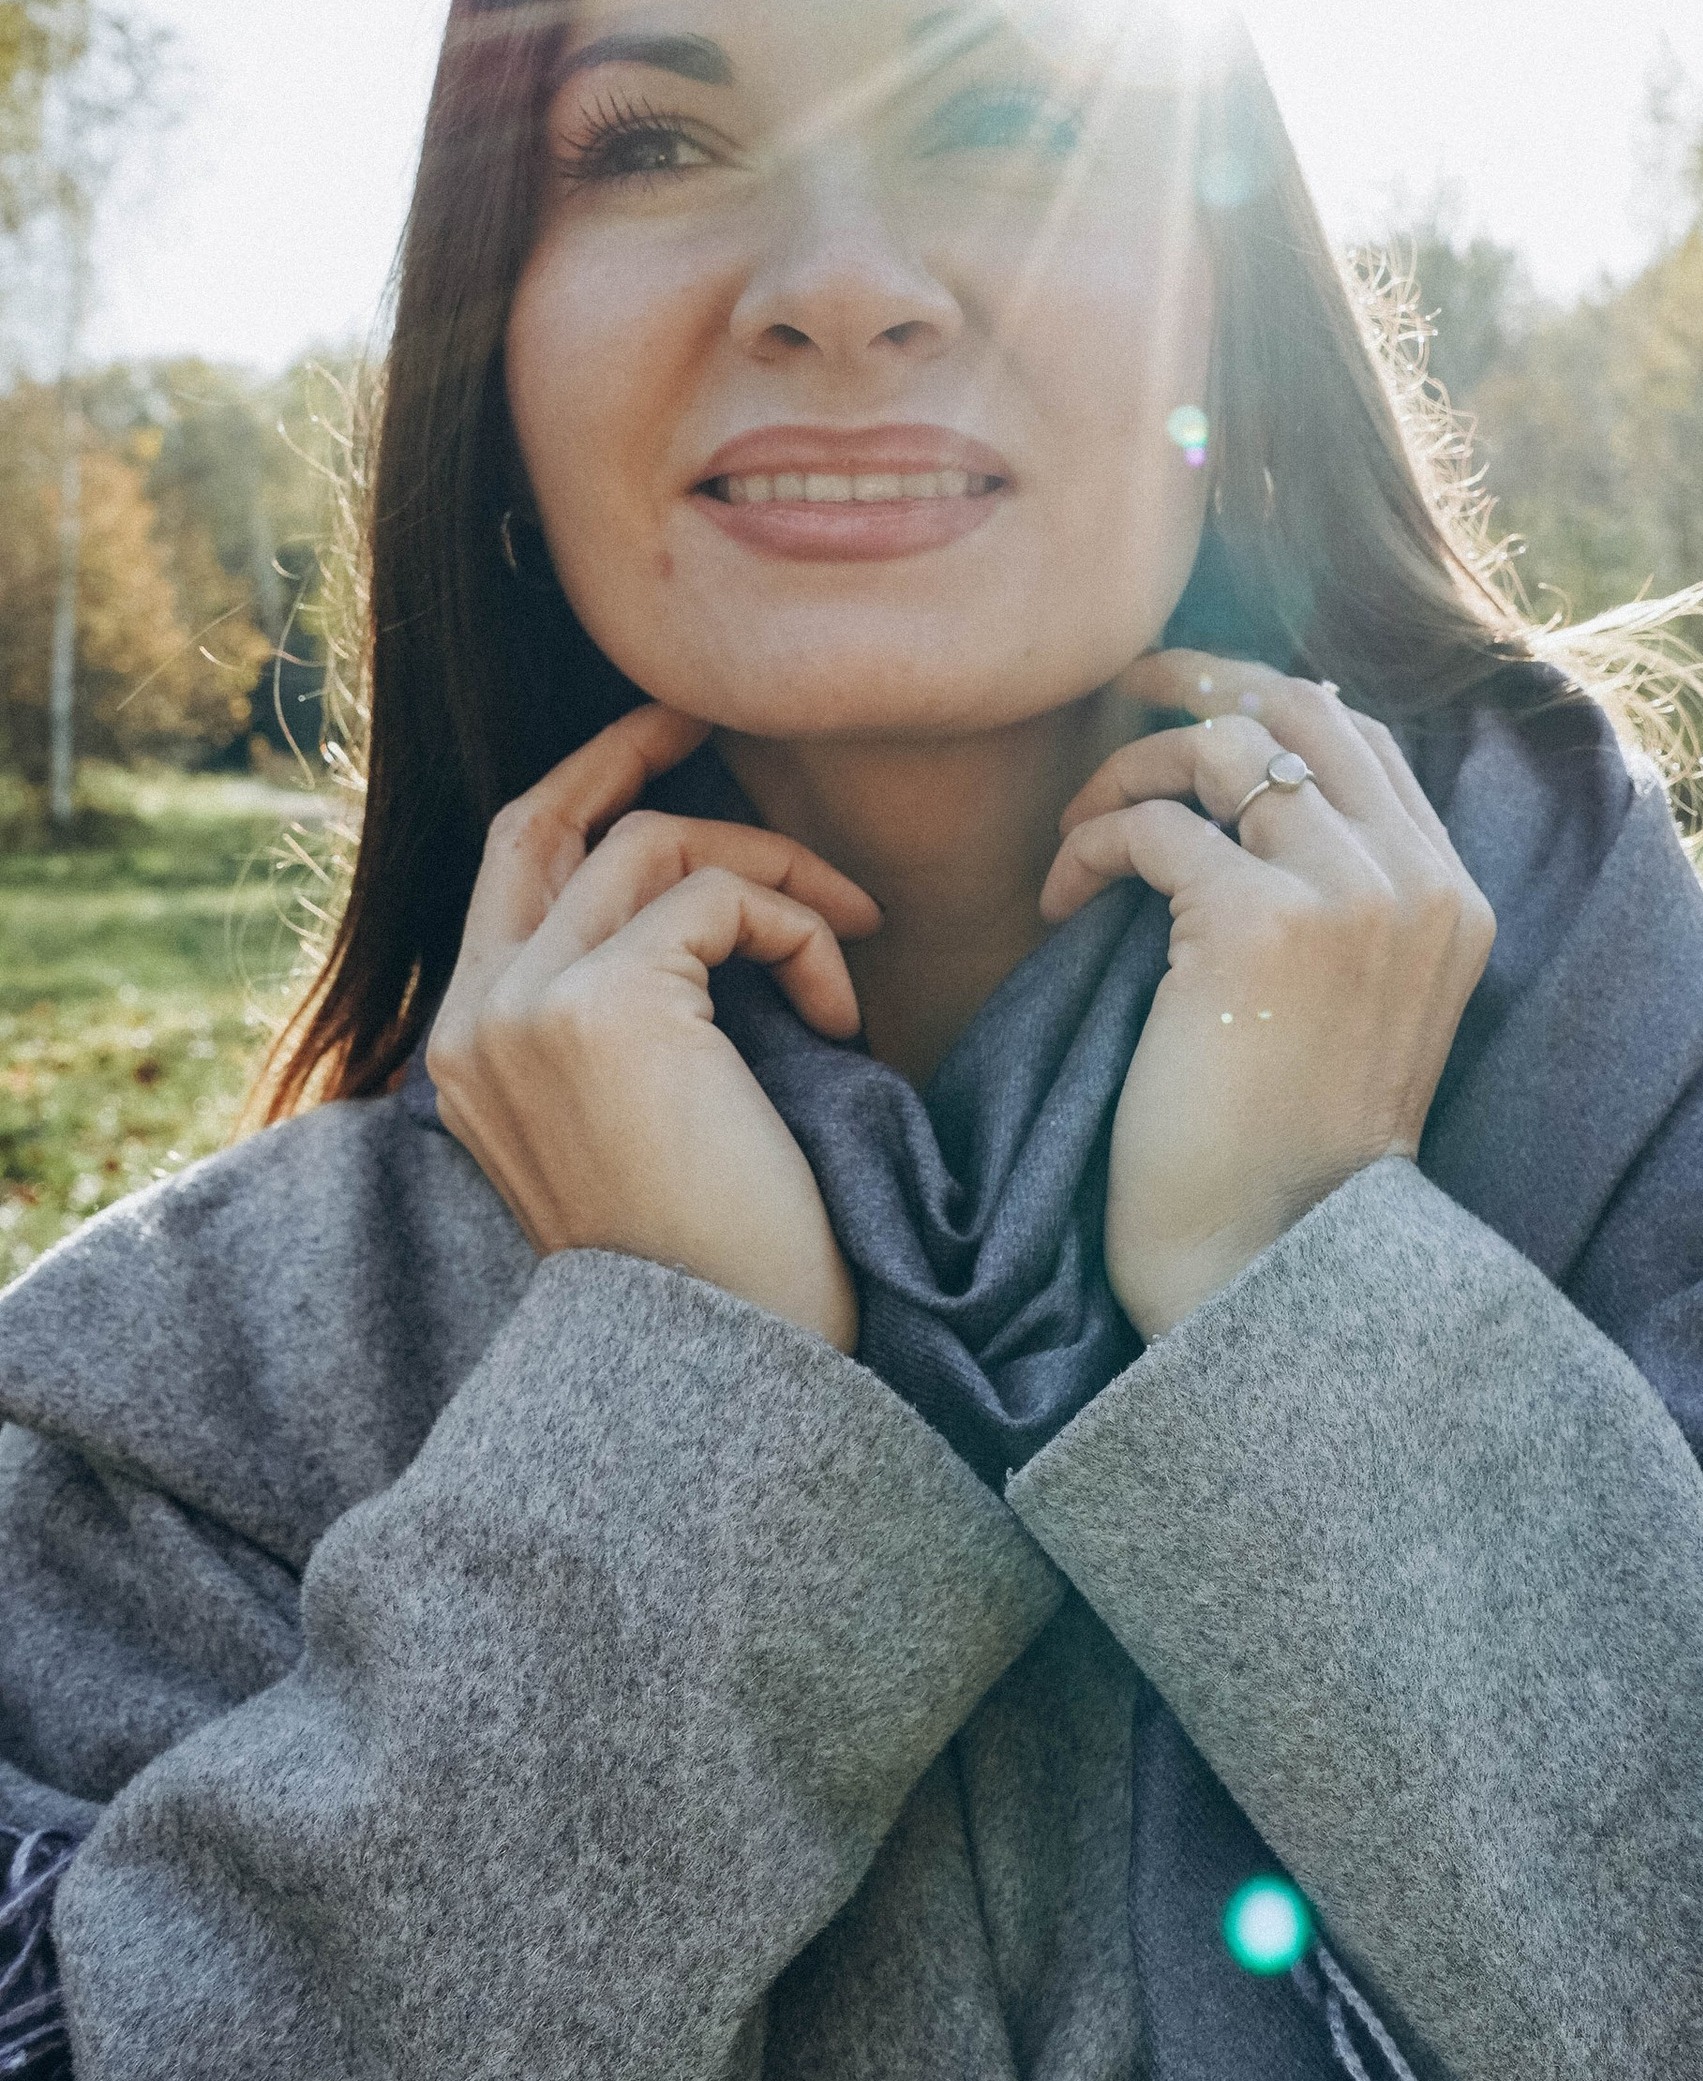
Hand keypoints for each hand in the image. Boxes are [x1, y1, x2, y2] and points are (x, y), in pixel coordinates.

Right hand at [425, 705, 878, 1349]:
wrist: (735, 1361)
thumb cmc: (724, 1255)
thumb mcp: (652, 1113)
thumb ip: (632, 1011)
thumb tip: (704, 908)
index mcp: (471, 1048)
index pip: (513, 869)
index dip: (584, 791)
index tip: (666, 748)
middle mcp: (474, 1019)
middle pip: (548, 823)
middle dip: (631, 749)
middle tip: (711, 719)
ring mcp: (523, 1008)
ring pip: (652, 848)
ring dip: (774, 874)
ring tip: (852, 937)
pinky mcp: (599, 1007)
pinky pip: (717, 900)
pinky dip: (801, 931)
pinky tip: (844, 1020)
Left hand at [1042, 652, 1495, 1338]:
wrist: (1268, 1259)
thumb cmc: (1285, 1150)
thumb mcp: (1350, 1004)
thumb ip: (1336, 897)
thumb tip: (1256, 776)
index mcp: (1454, 900)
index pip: (1366, 742)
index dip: (1272, 701)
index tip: (1195, 701)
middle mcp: (1418, 882)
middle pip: (1307, 711)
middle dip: (1206, 679)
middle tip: (1126, 689)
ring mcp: (1346, 896)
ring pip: (1225, 749)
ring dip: (1132, 769)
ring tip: (1082, 828)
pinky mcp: (1256, 922)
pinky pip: (1153, 824)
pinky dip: (1090, 843)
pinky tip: (1060, 898)